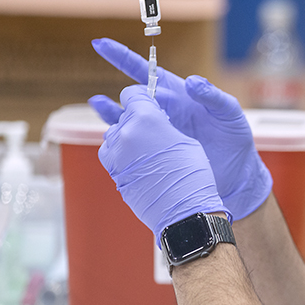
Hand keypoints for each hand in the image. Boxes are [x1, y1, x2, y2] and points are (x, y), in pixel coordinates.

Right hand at [89, 38, 272, 219]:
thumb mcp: (230, 113)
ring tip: (97, 104)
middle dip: (127, 95)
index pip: (146, 72)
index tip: (101, 45)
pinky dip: (119, 138)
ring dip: (110, 112)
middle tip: (132, 101)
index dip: (123, 58)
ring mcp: (158, 132)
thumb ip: (213, 96)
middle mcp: (163, 111)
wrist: (237, 174)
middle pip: (133, 96)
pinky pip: (131, 142)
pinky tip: (110, 135)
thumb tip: (191, 81)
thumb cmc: (236, 139)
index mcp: (178, 95)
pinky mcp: (155, 152)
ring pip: (126, 118)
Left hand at [97, 84, 228, 242]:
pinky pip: (112, 151)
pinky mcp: (112, 171)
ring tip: (148, 146)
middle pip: (124, 113)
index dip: (143, 96)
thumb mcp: (185, 140)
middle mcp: (125, 132)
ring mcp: (115, 153)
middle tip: (155, 128)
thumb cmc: (192, 174)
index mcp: (146, 119)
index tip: (150, 101)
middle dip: (137, 117)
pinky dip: (122, 151)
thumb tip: (154, 122)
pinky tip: (139, 159)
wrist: (183, 210)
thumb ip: (163, 125)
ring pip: (115, 132)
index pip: (133, 94)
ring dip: (128, 134)